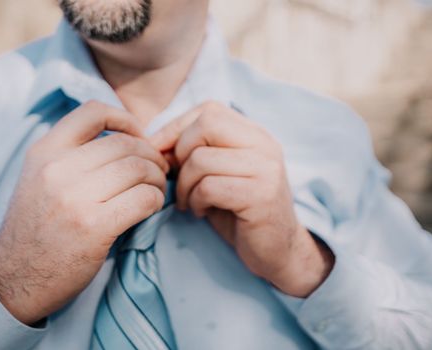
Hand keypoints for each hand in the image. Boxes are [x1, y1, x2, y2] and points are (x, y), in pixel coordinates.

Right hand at [0, 101, 168, 324]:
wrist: (16, 277)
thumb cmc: (36, 227)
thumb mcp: (40, 178)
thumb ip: (72, 155)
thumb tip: (127, 141)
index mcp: (45, 151)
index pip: (93, 111)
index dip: (125, 119)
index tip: (138, 137)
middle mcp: (57, 169)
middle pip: (125, 144)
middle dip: (151, 156)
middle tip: (157, 171)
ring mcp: (75, 198)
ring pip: (138, 169)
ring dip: (157, 179)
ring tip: (155, 190)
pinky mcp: (94, 226)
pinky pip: (143, 198)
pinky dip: (156, 200)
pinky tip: (151, 207)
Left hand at [150, 101, 333, 296]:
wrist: (278, 250)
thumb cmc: (240, 211)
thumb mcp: (218, 174)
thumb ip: (196, 152)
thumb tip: (153, 143)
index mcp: (255, 135)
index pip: (209, 110)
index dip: (177, 127)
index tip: (161, 153)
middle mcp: (265, 145)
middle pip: (206, 124)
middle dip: (180, 152)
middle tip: (179, 179)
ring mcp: (266, 169)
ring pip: (201, 159)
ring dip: (185, 184)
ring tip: (190, 201)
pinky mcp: (261, 196)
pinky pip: (209, 186)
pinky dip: (196, 200)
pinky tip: (201, 211)